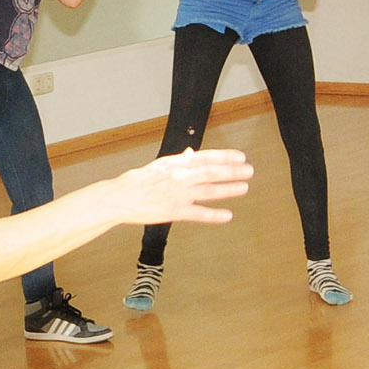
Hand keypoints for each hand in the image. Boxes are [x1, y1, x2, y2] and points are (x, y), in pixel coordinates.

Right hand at [110, 149, 251, 225]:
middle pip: (211, 172)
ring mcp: (177, 195)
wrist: (120, 198)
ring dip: (228, 189)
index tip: (240, 156)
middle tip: (249, 170)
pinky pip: (198, 213)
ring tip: (244, 187)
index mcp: (175, 164)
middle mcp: (179, 177)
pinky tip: (228, 215)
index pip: (205, 157)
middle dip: (232, 171)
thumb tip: (192, 153)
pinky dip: (214, 215)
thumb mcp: (158, 165)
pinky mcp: (174, 212)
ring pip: (209, 190)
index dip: (224, 156)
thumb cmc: (137, 181)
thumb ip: (178, 161)